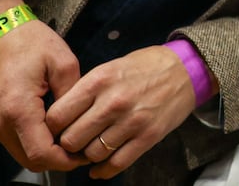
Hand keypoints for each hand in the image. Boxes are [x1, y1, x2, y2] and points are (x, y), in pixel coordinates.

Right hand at [0, 15, 83, 171]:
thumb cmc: (32, 42)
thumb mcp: (63, 63)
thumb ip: (72, 97)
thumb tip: (80, 123)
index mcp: (18, 108)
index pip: (41, 153)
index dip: (66, 161)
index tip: (87, 153)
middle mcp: (1, 122)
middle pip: (30, 161)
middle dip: (58, 162)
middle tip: (83, 151)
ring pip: (22, 155)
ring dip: (47, 154)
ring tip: (72, 142)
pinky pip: (17, 143)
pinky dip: (36, 145)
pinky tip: (56, 133)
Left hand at [47, 45, 198, 178]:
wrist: (185, 69)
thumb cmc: (144, 67)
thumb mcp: (109, 68)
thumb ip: (85, 91)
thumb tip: (61, 118)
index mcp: (99, 80)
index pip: (57, 116)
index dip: (53, 127)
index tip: (58, 128)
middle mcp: (113, 102)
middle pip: (71, 139)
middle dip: (69, 144)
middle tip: (74, 140)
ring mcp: (131, 121)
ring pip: (92, 154)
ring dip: (88, 155)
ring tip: (91, 148)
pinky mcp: (148, 137)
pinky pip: (116, 163)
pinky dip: (103, 170)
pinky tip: (100, 167)